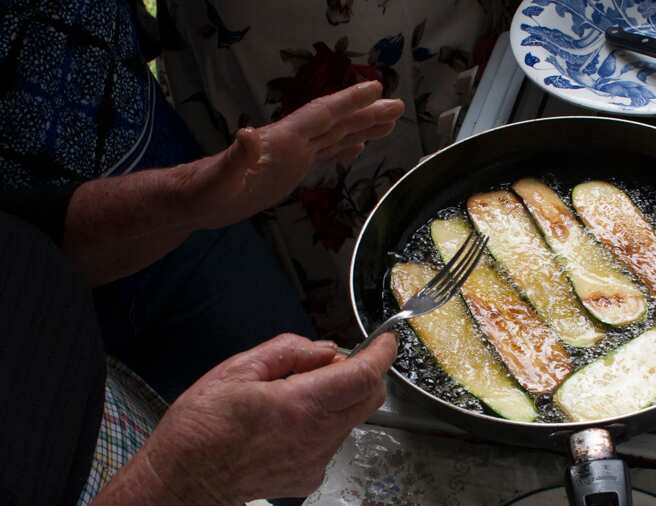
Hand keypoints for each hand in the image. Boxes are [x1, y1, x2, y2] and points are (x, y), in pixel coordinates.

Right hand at [143, 332, 397, 505]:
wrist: (184, 484)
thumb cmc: (202, 424)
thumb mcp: (237, 370)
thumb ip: (290, 353)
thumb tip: (328, 350)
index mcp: (301, 405)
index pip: (363, 377)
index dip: (381, 355)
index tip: (387, 340)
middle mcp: (318, 437)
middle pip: (369, 398)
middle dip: (362, 374)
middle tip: (325, 365)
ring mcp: (317, 461)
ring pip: (350, 419)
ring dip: (337, 400)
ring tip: (290, 398)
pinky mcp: (311, 478)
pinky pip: (331, 441)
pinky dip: (320, 425)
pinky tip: (282, 427)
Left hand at [199, 80, 404, 226]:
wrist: (193, 202)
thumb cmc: (204, 191)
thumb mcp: (219, 178)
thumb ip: (235, 158)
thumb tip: (249, 135)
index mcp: (282, 140)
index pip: (322, 115)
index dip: (349, 102)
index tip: (376, 89)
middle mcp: (291, 142)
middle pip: (336, 123)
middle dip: (367, 113)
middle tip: (398, 105)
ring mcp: (291, 156)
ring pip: (334, 137)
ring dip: (361, 128)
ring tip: (389, 122)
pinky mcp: (289, 170)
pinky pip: (324, 155)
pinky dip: (343, 149)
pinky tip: (357, 148)